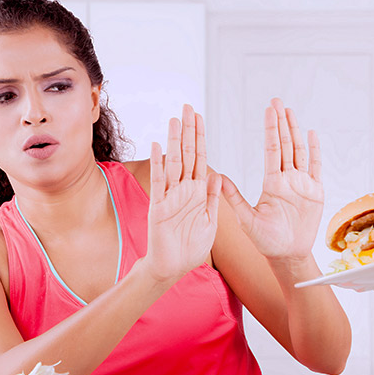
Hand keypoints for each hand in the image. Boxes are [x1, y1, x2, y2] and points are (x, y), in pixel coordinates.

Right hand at [143, 104, 220, 282]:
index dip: (201, 138)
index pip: (201, 158)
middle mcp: (184, 190)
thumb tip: (217, 174)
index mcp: (198, 192)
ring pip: (174, 163)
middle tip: (188, 107)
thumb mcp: (210, 221)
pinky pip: (160, 182)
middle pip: (187, 154)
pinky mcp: (159, 207)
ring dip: (175, 141)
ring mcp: (170, 196)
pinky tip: (157, 147)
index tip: (200, 118)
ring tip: (175, 120)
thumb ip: (212, 198)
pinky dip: (158, 165)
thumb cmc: (190, 248)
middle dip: (189, 131)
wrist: (173, 267)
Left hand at [221, 98, 323, 261]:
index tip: (269, 110)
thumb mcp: (246, 219)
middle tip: (277, 101)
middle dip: (282, 123)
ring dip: (296, 132)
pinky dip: (316, 151)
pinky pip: (317, 168)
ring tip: (291, 112)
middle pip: (286, 145)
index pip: (272, 150)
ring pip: (300, 152)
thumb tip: (217, 176)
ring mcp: (303, 185)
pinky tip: (312, 135)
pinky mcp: (316, 193)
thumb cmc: (265, 240)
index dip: (271, 130)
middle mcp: (287, 180)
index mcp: (272, 183)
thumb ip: (233, 198)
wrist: (287, 255)